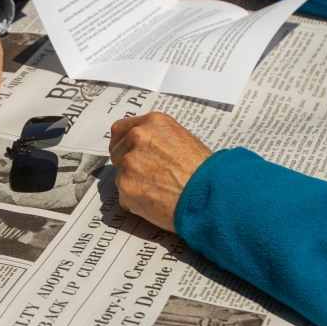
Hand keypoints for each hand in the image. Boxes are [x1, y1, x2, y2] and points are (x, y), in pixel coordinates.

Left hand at [109, 112, 211, 230]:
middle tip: (148, 177)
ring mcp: (129, 162)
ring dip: (134, 185)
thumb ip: (157, 139)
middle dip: (127, 165)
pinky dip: (136, 202)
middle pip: (116, 153)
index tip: (126, 153)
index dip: (123, 144)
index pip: (120, 129)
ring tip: (159, 191)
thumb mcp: (182, 140)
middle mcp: (138, 137)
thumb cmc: (204, 171)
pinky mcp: (126, 186)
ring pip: (121, 176)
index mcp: (153, 123)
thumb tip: (141, 148)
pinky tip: (157, 202)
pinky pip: (124, 197)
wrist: (211, 194)